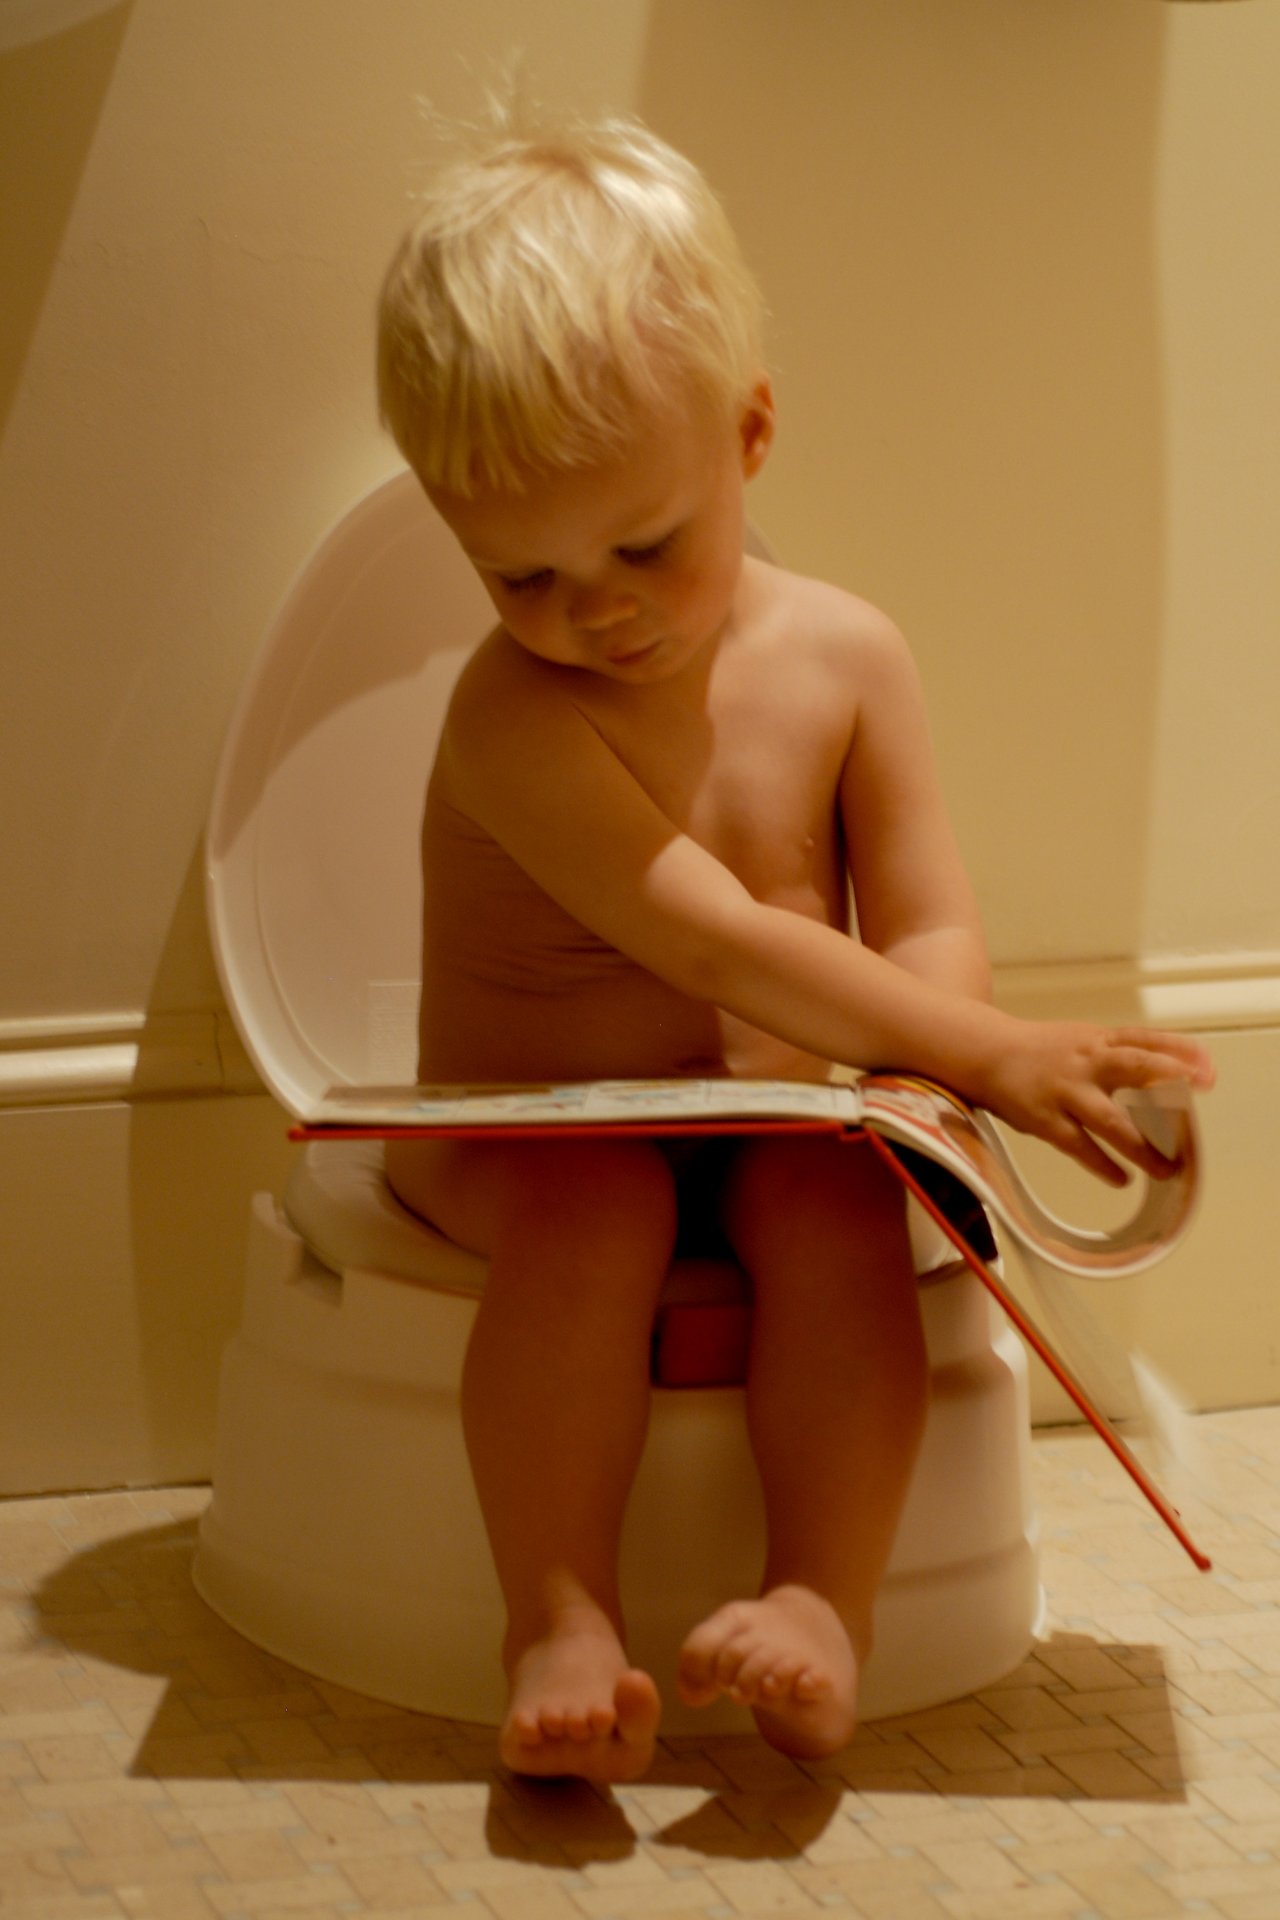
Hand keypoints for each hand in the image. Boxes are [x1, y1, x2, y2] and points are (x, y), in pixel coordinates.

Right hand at [978, 1021, 1214, 1185]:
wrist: (985, 1052)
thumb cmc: (1042, 1052)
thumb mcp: (1083, 1042)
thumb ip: (1119, 1058)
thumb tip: (1167, 1083)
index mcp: (1099, 1040)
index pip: (1146, 1039)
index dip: (1180, 1051)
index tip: (1208, 1069)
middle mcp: (1086, 1061)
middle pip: (1134, 1065)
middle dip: (1169, 1077)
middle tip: (1199, 1094)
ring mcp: (1065, 1090)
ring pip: (1110, 1119)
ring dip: (1141, 1147)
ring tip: (1166, 1169)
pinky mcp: (1045, 1119)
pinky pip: (1078, 1146)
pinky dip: (1102, 1164)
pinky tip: (1120, 1178)